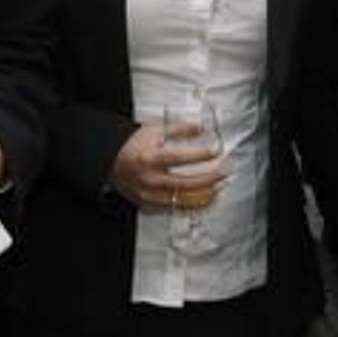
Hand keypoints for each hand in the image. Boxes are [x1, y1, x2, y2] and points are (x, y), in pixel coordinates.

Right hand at [108, 121, 225, 212]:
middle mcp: (150, 179)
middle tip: (224, 171)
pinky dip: (194, 205)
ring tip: (219, 187)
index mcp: (150, 158)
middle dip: (209, 177)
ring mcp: (150, 194)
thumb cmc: (134, 146)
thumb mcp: (154, 130)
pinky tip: (206, 199)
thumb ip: (179, 129)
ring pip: (182, 200)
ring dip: (205, 195)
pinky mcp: (150, 204)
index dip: (200, 154)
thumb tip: (201, 127)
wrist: (113, 161)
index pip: (179, 157)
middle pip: (185, 182)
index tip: (215, 151)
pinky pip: (176, 209)